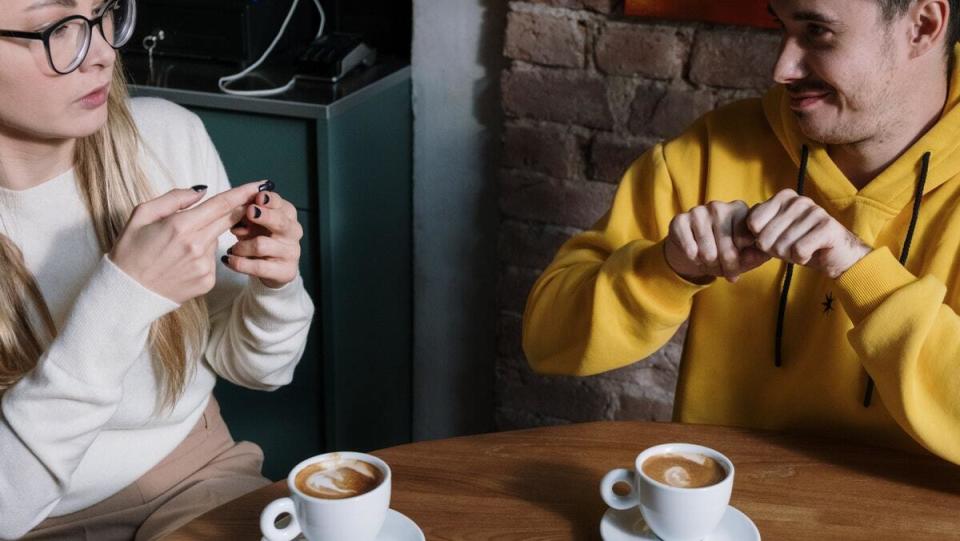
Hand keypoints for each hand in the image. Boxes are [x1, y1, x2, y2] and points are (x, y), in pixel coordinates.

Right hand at [109, 182, 262, 303]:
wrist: (127, 292)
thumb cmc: (130, 250)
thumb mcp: (142, 215)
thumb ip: (174, 198)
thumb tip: (202, 190)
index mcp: (180, 226)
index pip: (221, 204)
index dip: (243, 192)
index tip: (261, 184)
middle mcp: (197, 246)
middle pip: (228, 220)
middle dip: (239, 210)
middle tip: (246, 201)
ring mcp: (205, 266)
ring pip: (216, 240)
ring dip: (207, 236)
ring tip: (179, 247)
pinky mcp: (208, 281)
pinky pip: (212, 260)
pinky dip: (202, 256)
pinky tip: (182, 263)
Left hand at [225, 183, 302, 288]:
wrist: (270, 268)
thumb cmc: (259, 238)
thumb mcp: (252, 222)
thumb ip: (247, 213)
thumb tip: (237, 207)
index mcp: (287, 214)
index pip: (281, 204)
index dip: (270, 200)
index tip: (258, 197)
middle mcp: (293, 232)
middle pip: (280, 221)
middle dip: (264, 216)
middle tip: (249, 213)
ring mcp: (292, 252)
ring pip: (262, 245)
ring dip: (241, 246)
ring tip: (233, 249)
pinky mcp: (286, 271)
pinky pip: (259, 266)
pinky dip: (240, 263)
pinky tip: (230, 260)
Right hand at [664, 200, 770, 282]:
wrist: (692, 251)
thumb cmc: (723, 251)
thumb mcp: (743, 255)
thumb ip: (756, 255)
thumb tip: (764, 254)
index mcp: (739, 209)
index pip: (744, 238)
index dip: (741, 258)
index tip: (738, 267)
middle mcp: (719, 206)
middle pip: (726, 246)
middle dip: (726, 265)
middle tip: (724, 273)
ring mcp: (698, 211)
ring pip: (707, 249)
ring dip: (709, 263)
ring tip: (709, 263)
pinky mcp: (680, 220)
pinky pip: (690, 247)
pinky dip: (693, 257)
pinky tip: (695, 256)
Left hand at [747, 189, 869, 278]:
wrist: (835, 255)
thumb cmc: (799, 243)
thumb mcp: (773, 235)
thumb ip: (756, 230)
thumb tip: (743, 235)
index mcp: (783, 197)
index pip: (753, 222)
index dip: (759, 239)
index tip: (774, 239)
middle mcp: (798, 200)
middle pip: (766, 237)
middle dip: (775, 250)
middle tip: (790, 248)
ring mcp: (814, 211)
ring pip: (782, 246)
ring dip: (789, 256)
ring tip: (802, 249)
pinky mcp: (827, 226)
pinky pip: (799, 251)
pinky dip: (802, 258)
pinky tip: (811, 253)